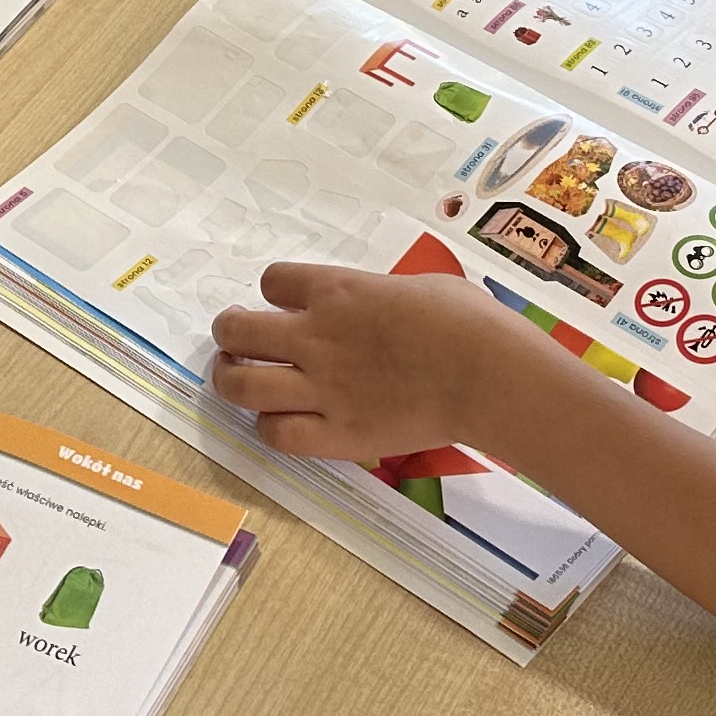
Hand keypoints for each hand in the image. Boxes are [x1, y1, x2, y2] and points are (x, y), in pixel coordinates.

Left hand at [210, 261, 531, 459]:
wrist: (487, 374)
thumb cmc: (467, 321)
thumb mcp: (418, 286)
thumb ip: (379, 296)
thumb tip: (378, 308)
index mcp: (336, 292)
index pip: (273, 281)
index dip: (275, 291)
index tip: (285, 302)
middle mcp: (315, 337)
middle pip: (237, 330)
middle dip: (228, 332)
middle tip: (236, 340)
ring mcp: (321, 388)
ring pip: (240, 385)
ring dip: (230, 379)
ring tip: (237, 378)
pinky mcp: (336, 434)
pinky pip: (277, 434)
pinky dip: (269, 427)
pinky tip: (279, 421)